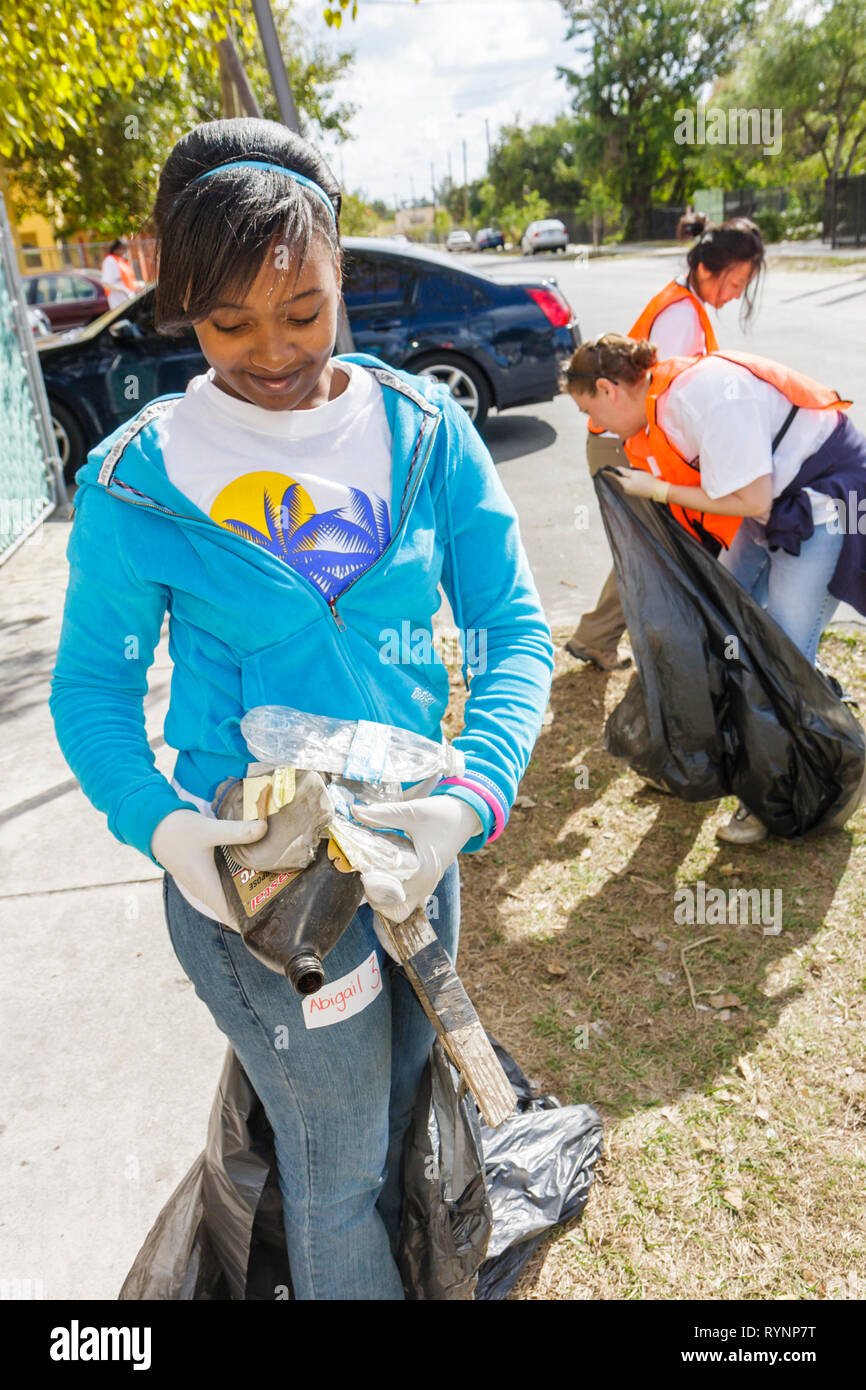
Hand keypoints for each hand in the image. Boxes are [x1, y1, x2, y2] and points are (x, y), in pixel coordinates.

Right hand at [151, 809, 267, 923]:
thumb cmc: (177, 831)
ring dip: (248, 893)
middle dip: (257, 907)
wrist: (152, 824)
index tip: (274, 921)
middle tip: (286, 900)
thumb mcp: (209, 830)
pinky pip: (224, 883)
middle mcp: (205, 889)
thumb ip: (237, 831)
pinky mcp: (203, 872)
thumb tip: (264, 829)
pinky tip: (256, 869)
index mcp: (207, 887)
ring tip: (277, 886)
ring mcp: (203, 882)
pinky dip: (239, 881)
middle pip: (234, 907)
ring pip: (230, 895)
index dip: (251, 923)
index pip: (232, 916)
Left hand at [352, 794, 482, 923]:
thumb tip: (354, 811)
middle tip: (365, 872)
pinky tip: (385, 875)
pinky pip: (408, 902)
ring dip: (384, 899)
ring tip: (374, 875)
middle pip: (392, 908)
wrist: (466, 815)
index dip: (371, 884)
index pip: (389, 893)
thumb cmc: (441, 814)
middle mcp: (426, 885)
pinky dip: (394, 896)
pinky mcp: (427, 883)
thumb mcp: (411, 812)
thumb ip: (382, 814)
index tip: (361, 866)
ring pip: (400, 910)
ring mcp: (428, 887)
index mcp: (422, 871)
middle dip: (375, 894)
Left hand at [612, 466, 661, 498]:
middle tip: (634, 471)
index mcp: (625, 484)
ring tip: (641, 476)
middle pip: (622, 478)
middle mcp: (626, 489)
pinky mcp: (634, 492)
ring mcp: (630, 492)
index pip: (615, 477)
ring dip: (631, 477)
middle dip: (625, 473)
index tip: (603, 470)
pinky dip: (634, 480)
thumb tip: (617, 469)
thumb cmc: (648, 481)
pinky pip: (631, 484)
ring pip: (627, 481)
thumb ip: (624, 471)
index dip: (610, 472)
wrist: (658, 491)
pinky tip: (642, 480)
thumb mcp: (636, 474)